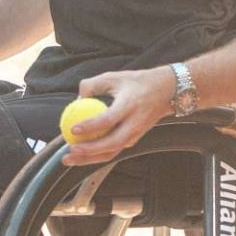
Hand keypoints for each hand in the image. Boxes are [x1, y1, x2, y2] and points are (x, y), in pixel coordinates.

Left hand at [61, 65, 178, 165]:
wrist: (166, 91)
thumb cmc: (137, 82)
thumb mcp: (114, 77)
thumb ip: (93, 85)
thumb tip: (76, 98)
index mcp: (129, 105)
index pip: (109, 119)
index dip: (91, 126)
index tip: (73, 129)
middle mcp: (134, 123)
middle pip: (111, 144)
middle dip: (89, 152)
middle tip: (69, 152)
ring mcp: (135, 134)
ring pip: (112, 152)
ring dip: (90, 159)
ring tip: (69, 159)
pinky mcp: (133, 140)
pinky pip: (113, 151)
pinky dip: (96, 155)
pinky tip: (81, 154)